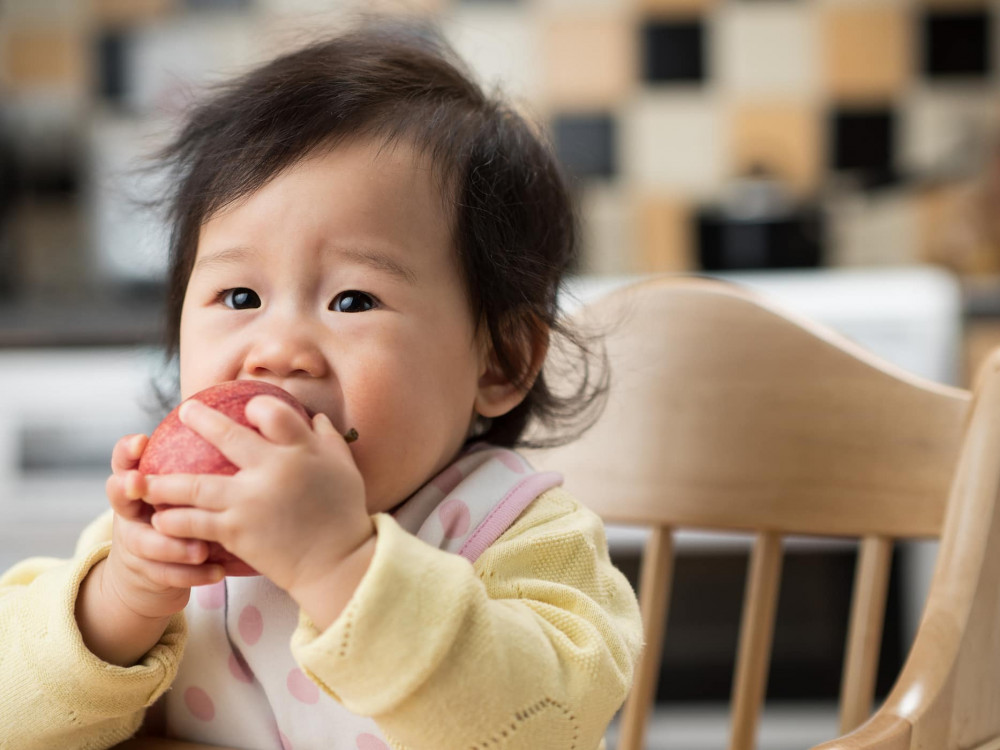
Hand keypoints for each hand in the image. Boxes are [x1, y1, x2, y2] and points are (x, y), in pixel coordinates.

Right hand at [103, 433, 221, 619]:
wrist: (154, 572)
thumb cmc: (181, 512)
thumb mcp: (180, 486)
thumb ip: (197, 461)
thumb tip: (241, 419)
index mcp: (138, 485)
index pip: (124, 462)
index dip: (126, 451)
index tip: (140, 440)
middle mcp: (130, 510)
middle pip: (119, 497)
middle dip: (129, 489)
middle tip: (142, 484)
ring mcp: (134, 543)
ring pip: (146, 543)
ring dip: (173, 545)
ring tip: (201, 548)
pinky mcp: (147, 573)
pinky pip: (168, 576)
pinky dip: (193, 574)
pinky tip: (219, 571)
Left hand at [144, 396, 375, 614]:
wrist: (337, 563)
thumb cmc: (343, 514)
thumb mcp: (344, 468)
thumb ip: (328, 439)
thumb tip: (315, 417)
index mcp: (302, 450)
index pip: (273, 413)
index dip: (257, 407)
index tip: (247, 408)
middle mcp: (274, 469)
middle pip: (227, 438)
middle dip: (200, 420)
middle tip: (184, 411)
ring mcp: (252, 500)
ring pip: (196, 485)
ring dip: (165, 481)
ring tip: (145, 477)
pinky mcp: (238, 530)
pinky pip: (196, 522)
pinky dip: (174, 518)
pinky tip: (160, 517)